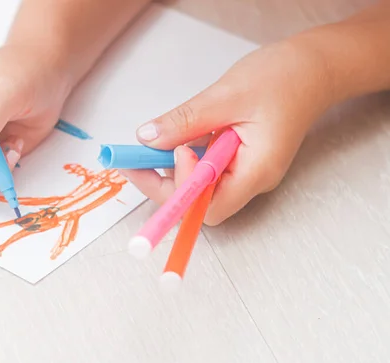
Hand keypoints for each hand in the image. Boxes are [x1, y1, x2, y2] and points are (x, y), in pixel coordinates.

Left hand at [123, 40, 333, 224]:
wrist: (314, 68)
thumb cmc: (282, 78)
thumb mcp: (227, 96)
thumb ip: (186, 121)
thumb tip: (146, 140)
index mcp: (256, 172)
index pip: (208, 207)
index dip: (180, 189)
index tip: (166, 152)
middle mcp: (250, 180)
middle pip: (198, 202)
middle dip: (163, 183)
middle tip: (135, 158)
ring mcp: (245, 171)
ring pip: (199, 186)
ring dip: (170, 169)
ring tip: (151, 145)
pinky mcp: (239, 160)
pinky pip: (206, 168)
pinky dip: (185, 156)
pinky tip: (177, 138)